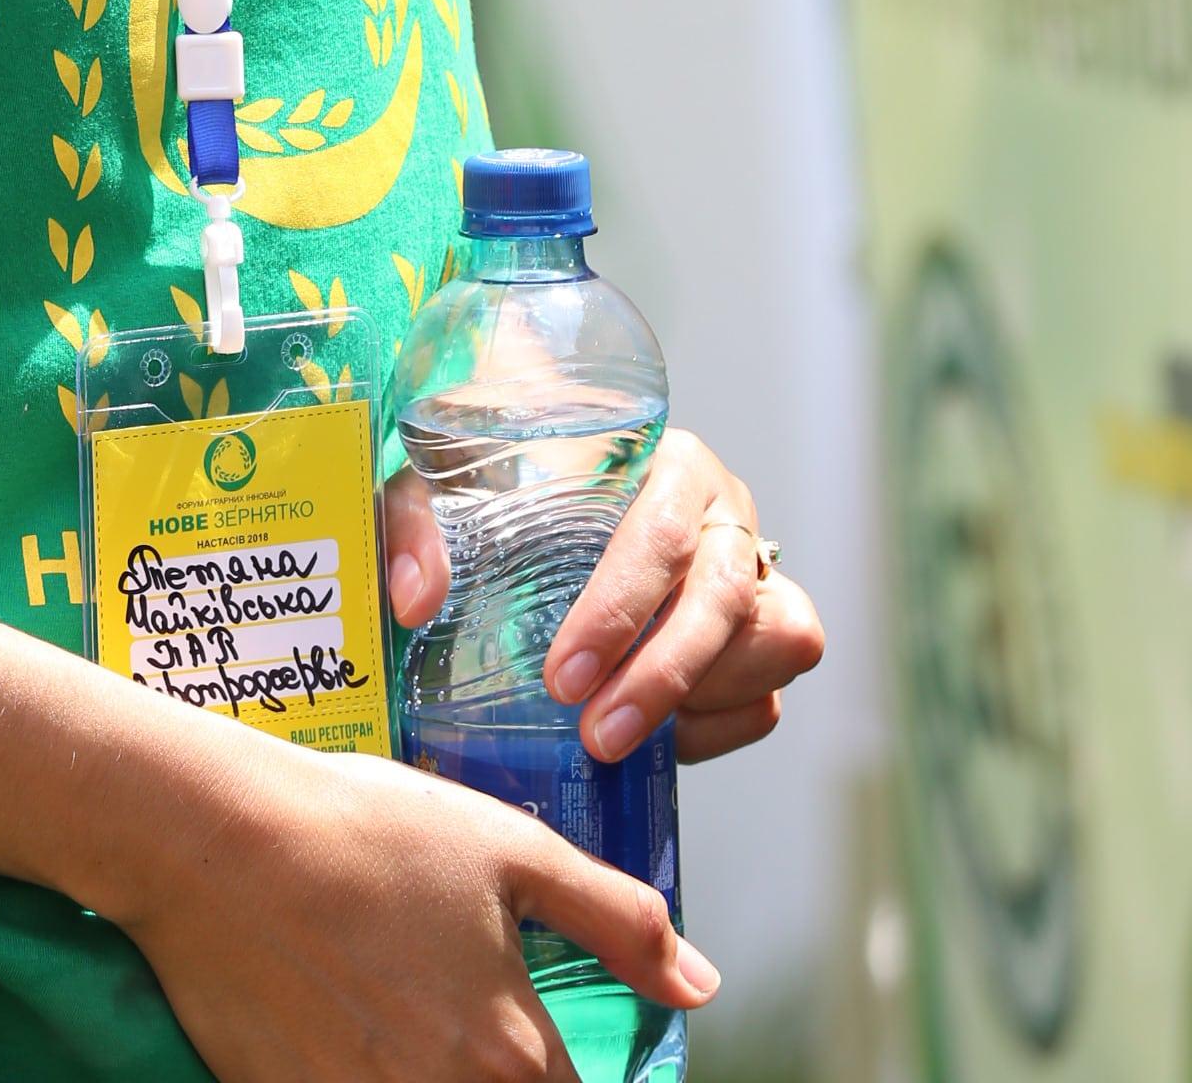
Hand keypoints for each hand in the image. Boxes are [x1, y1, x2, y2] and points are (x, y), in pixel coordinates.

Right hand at [113, 736, 719, 1082]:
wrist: (213, 836)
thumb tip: (698, 985)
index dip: (558, 1078)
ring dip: (427, 1073)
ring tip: (390, 1004)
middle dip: (496, 1073)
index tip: (530, 1040)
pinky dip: (356, 1075)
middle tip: (447, 1003)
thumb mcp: (506, 847)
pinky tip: (336, 1024)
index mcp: (509, 1052)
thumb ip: (616, 919)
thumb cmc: (362, 829)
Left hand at [385, 427, 824, 769]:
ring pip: (778, 642)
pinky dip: (714, 729)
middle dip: (661, 677)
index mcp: (665, 459)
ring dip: (701, 700)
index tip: (561, 679)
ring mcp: (757, 573)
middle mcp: (725, 510)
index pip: (663, 531)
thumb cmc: (505, 475)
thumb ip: (419, 524)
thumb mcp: (447, 479)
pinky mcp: (764, 636)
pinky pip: (764, 699)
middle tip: (593, 735)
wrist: (551, 486)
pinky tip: (648, 736)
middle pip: (727, 597)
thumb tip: (416, 600)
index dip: (619, 611)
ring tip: (620, 731)